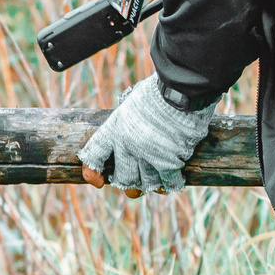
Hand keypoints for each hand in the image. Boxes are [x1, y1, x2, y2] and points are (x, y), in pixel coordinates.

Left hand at [76, 74, 212, 195]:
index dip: (92, 172)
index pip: (94, 156)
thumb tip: (129, 127)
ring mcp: (149, 155)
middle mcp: (127, 145)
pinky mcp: (170, 161)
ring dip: (152, 185)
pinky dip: (171, 183)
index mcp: (114, 129)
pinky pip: (168, 182)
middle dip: (129, 184)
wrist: (182, 90)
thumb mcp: (132, 102)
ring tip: (157, 183)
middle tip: (136, 184)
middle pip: (123, 178)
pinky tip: (175, 181)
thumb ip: (128, 119)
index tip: (97, 181)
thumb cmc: (159, 90)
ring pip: (146, 183)